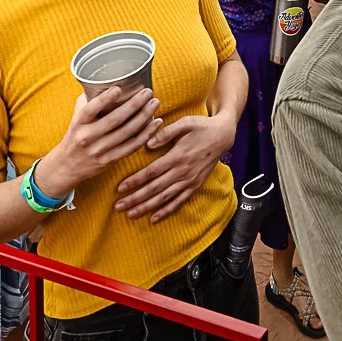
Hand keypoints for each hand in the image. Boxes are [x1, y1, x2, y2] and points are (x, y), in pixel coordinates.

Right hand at [41, 87, 160, 196]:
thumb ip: (89, 100)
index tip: (119, 88)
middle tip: (148, 92)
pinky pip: (131, 147)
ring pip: (126, 133)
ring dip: (143, 117)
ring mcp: (99, 150)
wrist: (67, 166)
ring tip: (155, 103)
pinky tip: (155, 123)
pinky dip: (145, 134)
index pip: (91, 109)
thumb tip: (107, 80)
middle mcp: (88, 136)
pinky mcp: (109, 160)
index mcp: (79, 122)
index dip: (105, 99)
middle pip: (115, 120)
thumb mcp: (77, 116)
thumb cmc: (76, 134)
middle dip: (134, 105)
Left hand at [115, 111, 236, 220]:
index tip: (120, 188)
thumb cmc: (202, 126)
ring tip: (131, 214)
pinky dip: (166, 211)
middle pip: (155, 188)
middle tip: (118, 206)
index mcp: (177, 156)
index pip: (151, 172)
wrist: (223, 136)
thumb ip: (166, 133)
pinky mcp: (195, 185)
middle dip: (136, 198)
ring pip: (165, 198)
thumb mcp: (185, 122)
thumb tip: (148, 144)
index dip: (135, 181)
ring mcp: (189, 180)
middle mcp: (183, 171)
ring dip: (147, 207)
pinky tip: (153, 218)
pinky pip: (179, 201)